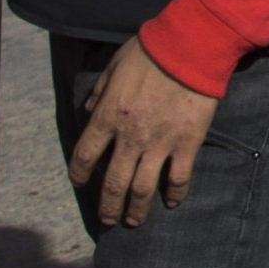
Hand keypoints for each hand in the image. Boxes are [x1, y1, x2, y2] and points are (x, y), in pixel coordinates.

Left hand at [66, 38, 219, 226]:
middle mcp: (129, 138)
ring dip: (135, 210)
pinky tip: (173, 202)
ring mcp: (159, 144)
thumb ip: (99, 91)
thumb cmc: (150, 51)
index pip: (83, 156)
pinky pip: (179, 178)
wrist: (190, 46)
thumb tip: (89, 110)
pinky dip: (175, 194)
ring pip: (142, 190)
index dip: (78, 174)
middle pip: (113, 183)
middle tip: (108, 219)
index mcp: (107, 117)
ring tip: (133, 221)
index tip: (79, 182)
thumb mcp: (114, 66)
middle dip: (108, 206)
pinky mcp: (187, 143)